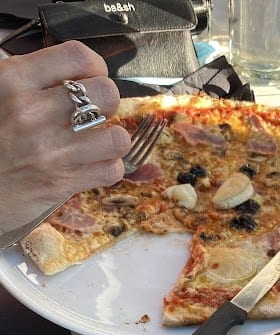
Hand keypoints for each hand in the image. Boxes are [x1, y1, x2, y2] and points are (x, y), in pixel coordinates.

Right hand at [0, 41, 130, 233]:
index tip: (89, 76)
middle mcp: (33, 114)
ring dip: (112, 138)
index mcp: (13, 81)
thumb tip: (71, 72)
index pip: (78, 56)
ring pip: (117, 137)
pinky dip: (107, 167)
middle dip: (106, 102)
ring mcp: (50, 151)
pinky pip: (111, 170)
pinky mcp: (61, 183)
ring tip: (97, 139)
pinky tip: (93, 163)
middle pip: (107, 94)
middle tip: (94, 111)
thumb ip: (31, 77)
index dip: (94, 66)